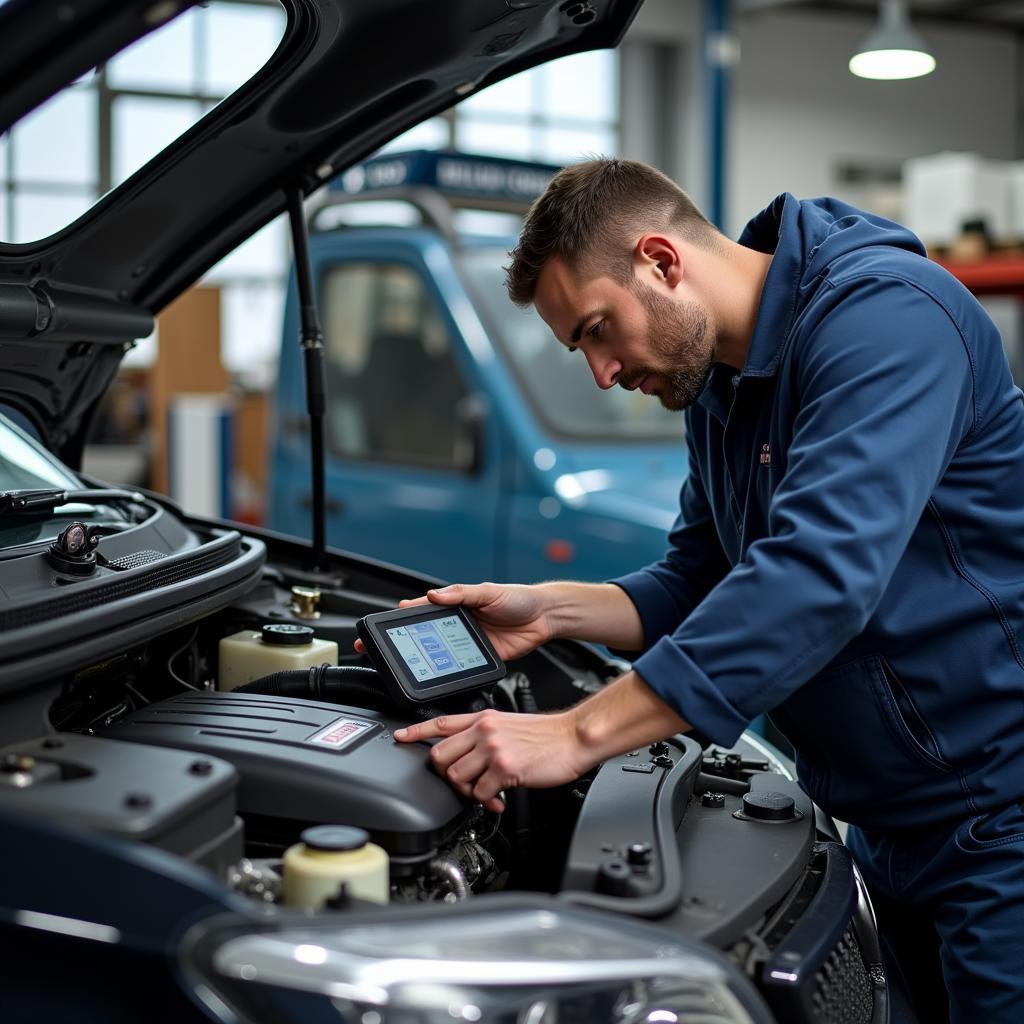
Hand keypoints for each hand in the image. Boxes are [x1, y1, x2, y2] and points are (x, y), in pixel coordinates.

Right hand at [355, 582, 554, 661]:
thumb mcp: (487, 591)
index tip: (378, 627)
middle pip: (424, 636)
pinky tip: (435, 677)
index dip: (400, 620)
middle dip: (401, 644)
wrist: (544, 617)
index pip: (422, 612)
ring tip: (402, 666)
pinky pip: (459, 669)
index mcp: (455, 606)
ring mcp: (466, 644)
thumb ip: (460, 594)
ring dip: (422, 660)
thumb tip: (433, 594)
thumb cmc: (517, 598)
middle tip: (377, 651)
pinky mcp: (478, 660)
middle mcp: (457, 625)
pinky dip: (447, 674)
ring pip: (439, 654)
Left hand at [394, 709, 592, 812]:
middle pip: (440, 755)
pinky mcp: (505, 767)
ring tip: (484, 791)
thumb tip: (468, 757)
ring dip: (467, 791)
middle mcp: (484, 730)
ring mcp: (493, 748)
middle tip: (463, 783)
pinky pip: (479, 793)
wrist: (572, 738)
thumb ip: (485, 736)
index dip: (416, 731)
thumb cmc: (546, 735)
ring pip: (456, 776)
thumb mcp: (509, 725)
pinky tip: (499, 797)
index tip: (399, 738)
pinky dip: (487, 800)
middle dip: (446, 775)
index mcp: (483, 719)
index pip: (440, 722)